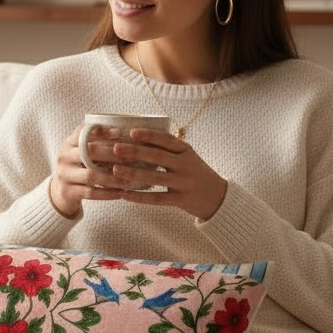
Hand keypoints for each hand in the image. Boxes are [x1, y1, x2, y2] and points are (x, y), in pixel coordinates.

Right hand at [48, 124, 132, 217]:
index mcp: (68, 143)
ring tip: (127, 180)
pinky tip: (120, 193)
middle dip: (111, 154)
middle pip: (88, 152)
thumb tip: (123, 132)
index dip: (101, 131)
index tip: (119, 133)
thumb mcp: (81, 152)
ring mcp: (64, 175)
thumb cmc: (78, 167)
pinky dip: (107, 193)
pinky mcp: (67, 192)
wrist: (59, 192)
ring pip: (90, 175)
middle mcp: (64, 157)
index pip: (83, 132)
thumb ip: (94, 142)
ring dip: (111, 178)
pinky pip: (90, 192)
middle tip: (130, 158)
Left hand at [109, 127, 227, 220]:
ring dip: (133, 173)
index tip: (131, 131)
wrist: (218, 197)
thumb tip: (137, 138)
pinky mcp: (180, 200)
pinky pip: (157, 199)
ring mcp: (183, 183)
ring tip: (115, 170)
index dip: (149, 135)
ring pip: (155, 177)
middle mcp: (186, 165)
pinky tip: (124, 194)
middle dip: (135, 151)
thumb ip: (168, 149)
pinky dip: (139, 197)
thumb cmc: (195, 173)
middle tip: (115, 148)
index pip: (166, 139)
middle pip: (158, 156)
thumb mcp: (187, 157)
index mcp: (186, 151)